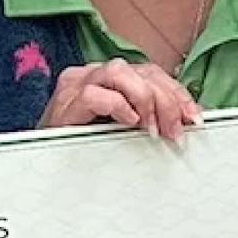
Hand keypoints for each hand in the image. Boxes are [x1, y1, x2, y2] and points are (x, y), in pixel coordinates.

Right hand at [39, 59, 200, 140]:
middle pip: (139, 70)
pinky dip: (117, 106)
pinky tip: (128, 123)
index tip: (194, 117)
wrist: (43, 167)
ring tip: (153, 129)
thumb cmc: (83, 150)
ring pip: (119, 71)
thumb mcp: (122, 131)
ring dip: (145, 99)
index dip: (176, 92)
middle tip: (176, 131)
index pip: (149, 72)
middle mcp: (91, 75)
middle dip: (167, 99)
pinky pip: (94, 94)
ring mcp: (75, 86)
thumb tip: (186, 121)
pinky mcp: (64, 104)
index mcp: (108, 79)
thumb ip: (147, 119)